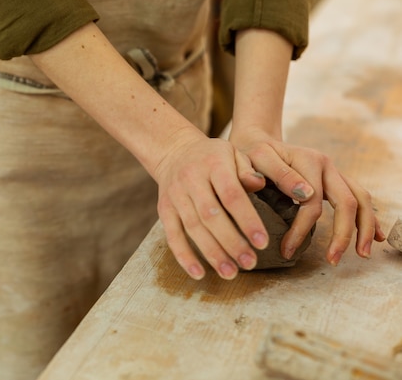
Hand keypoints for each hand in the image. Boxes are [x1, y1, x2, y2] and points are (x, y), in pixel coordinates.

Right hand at [154, 129, 270, 280]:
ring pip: (193, 228)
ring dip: (212, 253)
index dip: (247, 220)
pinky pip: (172, 235)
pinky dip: (184, 256)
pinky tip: (199, 273)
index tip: (262, 243)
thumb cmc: (214, 158)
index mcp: (213, 164)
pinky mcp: (164, 209)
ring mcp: (175, 195)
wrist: (175, 152)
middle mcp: (191, 179)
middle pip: (211, 216)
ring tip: (230, 273)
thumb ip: (247, 170)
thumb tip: (259, 185)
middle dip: (231, 242)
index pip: (231, 195)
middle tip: (250, 263)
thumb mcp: (234, 154)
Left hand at [230, 128, 385, 265]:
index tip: (287, 250)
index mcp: (308, 161)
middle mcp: (327, 165)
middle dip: (342, 234)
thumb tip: (303, 194)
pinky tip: (375, 237)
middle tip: (332, 260)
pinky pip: (358, 197)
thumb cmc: (253, 153)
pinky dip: (369, 217)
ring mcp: (334, 172)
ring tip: (361, 253)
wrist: (257, 141)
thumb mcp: (256, 158)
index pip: (312, 203)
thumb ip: (276, 173)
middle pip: (346, 202)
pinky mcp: (334, 179)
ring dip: (364, 228)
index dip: (301, 230)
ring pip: (360, 199)